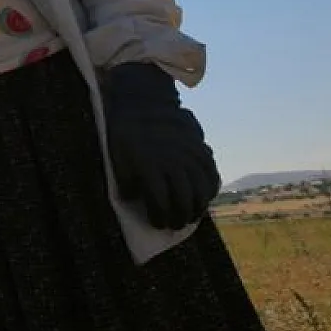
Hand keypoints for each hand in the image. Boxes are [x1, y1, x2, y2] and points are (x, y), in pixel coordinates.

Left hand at [103, 63, 221, 229]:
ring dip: (197, 208)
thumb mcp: (118, 160)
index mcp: (150, 166)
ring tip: (189, 216)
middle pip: (183, 200)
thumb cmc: (125, 137)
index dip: (160, 218)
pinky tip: (204, 197)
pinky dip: (210, 189)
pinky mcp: (200, 149)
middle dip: (179, 218)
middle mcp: (173, 162)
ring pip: (201, 190)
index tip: (157, 225)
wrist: (143, 105)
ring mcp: (189, 155)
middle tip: (174, 225)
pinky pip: (212, 174)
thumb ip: (127, 184)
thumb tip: (136, 202)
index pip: (160, 203)